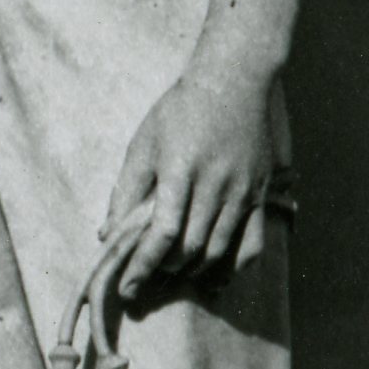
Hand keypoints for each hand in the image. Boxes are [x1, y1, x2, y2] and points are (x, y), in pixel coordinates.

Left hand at [103, 65, 275, 302]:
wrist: (235, 79)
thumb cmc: (181, 109)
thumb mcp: (144, 143)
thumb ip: (125, 191)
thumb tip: (108, 235)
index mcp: (180, 169)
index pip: (163, 233)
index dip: (143, 266)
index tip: (127, 288)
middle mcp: (215, 184)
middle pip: (190, 248)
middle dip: (164, 271)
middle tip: (146, 278)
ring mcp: (242, 190)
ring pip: (219, 250)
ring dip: (193, 271)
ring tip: (173, 273)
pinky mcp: (260, 192)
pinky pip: (252, 243)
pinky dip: (233, 267)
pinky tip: (216, 275)